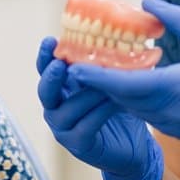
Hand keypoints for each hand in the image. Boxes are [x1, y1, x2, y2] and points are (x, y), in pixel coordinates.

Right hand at [37, 37, 162, 179]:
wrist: (135, 146)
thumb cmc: (119, 109)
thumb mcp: (109, 82)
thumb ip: (101, 65)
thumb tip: (111, 32)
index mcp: (60, 90)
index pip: (46, 70)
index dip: (45, 56)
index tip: (50, 39)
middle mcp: (56, 109)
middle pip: (45, 91)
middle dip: (51, 76)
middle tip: (60, 63)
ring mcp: (64, 129)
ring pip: (67, 109)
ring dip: (85, 93)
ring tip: (103, 80)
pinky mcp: (79, 145)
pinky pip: (86, 126)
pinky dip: (99, 112)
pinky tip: (115, 101)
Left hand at [67, 0, 179, 166]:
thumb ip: (174, 19)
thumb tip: (144, 2)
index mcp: (177, 87)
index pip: (126, 84)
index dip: (97, 76)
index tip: (73, 66)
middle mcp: (169, 110)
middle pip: (121, 97)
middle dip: (96, 81)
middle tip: (72, 60)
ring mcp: (172, 124)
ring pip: (131, 106)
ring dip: (110, 90)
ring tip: (88, 66)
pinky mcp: (176, 129)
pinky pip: (144, 112)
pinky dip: (129, 97)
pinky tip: (118, 80)